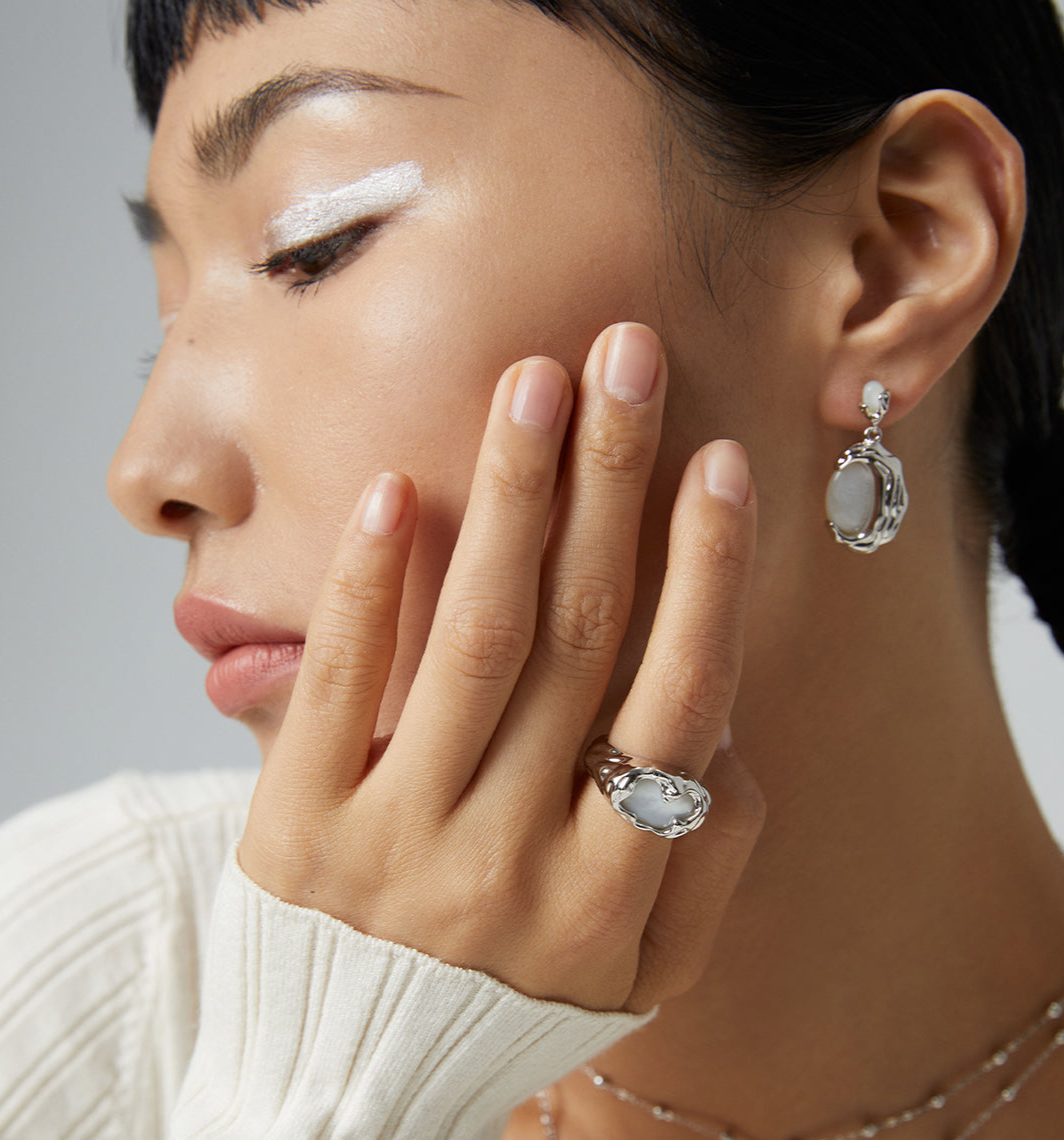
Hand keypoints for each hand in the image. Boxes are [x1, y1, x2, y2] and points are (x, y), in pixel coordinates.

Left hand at [238, 322, 763, 1012]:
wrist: (349, 1072)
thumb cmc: (512, 997)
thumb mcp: (641, 967)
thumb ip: (707, 857)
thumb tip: (724, 727)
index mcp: (609, 897)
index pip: (677, 705)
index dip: (707, 575)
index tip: (722, 463)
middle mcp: (511, 867)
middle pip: (577, 641)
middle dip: (610, 484)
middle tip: (625, 358)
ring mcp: (396, 848)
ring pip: (472, 642)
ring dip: (507, 499)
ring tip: (531, 384)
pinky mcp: (296, 831)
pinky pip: (336, 690)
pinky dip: (368, 586)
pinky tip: (394, 488)